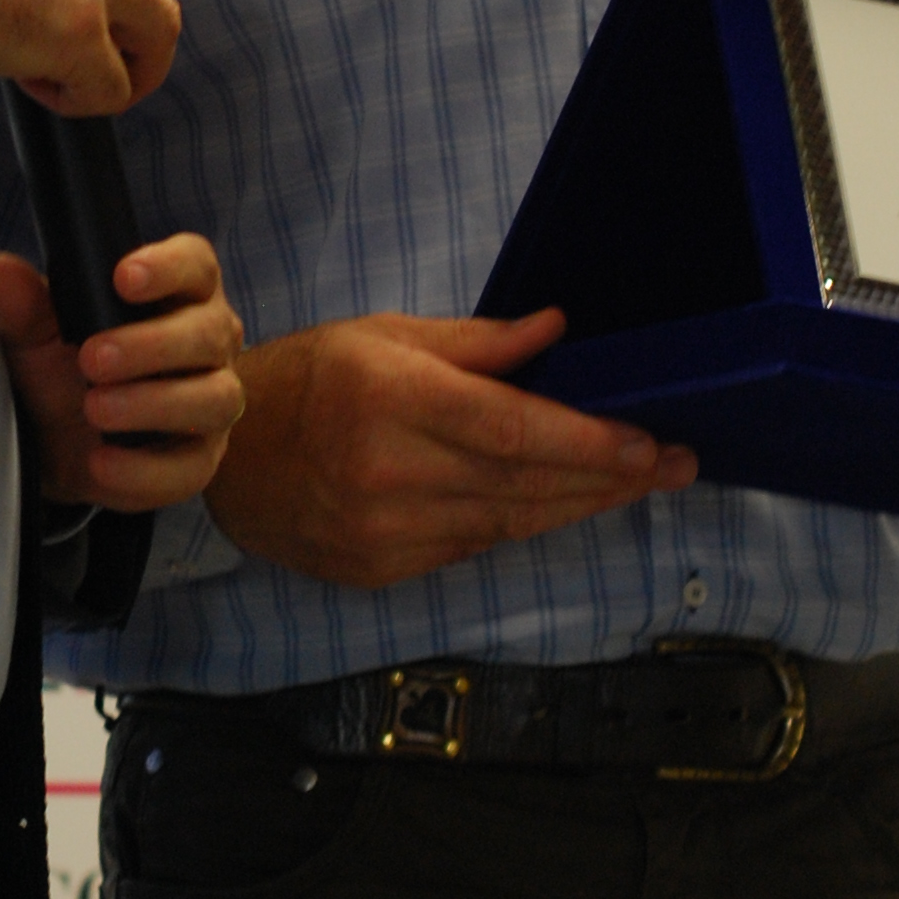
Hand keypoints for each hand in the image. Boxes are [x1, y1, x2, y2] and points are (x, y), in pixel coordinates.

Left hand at [0, 233, 247, 511]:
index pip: (195, 264)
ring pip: (214, 397)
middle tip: (92, 358)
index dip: (168, 267)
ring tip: (95, 408)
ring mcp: (211, 400)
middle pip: (209, 333)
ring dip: (155, 403)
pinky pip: (190, 467)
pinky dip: (144, 468)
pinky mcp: (200, 459)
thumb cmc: (61, 366)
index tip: (123, 277)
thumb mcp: (35, 334)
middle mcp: (209, 342)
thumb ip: (23, 305)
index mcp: (178, 293)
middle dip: (152, 345)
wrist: (54, 442)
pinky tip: (101, 461)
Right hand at [203, 305, 696, 587]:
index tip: (650, 444)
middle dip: (609, 477)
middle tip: (674, 466)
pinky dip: (520, 525)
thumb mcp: (383, 334)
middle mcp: (384, 468)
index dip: (589, 442)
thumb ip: (476, 341)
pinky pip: (472, 547)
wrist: (224, 455)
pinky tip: (558, 505)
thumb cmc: (306, 379)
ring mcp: (380, 528)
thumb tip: (556, 331)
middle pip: (523, 482)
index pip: (511, 428)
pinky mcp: (378, 568)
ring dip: (578, 506)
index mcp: (387, 395)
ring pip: (508, 523)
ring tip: (634, 486)